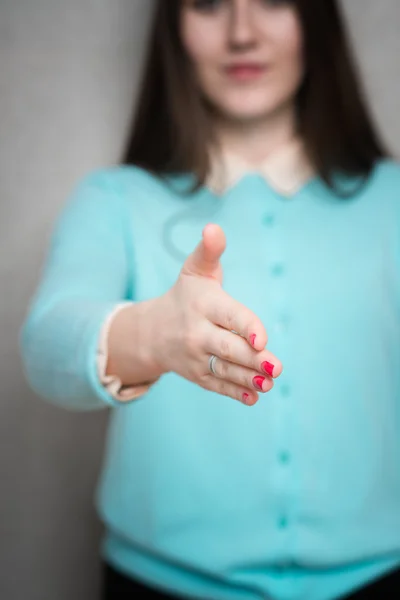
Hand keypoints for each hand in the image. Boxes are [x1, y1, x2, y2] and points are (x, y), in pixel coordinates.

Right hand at [152, 224, 282, 405]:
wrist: (152, 332)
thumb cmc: (186, 296)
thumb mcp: (195, 271)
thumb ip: (209, 251)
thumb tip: (214, 228)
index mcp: (203, 305)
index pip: (228, 316)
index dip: (246, 327)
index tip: (263, 339)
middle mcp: (197, 333)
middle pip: (228, 348)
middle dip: (253, 359)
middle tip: (277, 367)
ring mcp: (196, 357)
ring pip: (225, 370)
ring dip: (249, 378)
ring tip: (270, 383)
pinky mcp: (197, 375)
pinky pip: (217, 385)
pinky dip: (235, 393)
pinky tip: (253, 397)